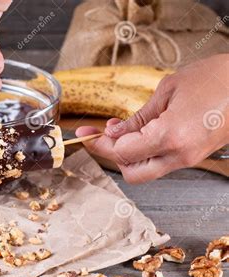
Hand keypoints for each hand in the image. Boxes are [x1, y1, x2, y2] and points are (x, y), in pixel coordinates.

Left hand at [76, 54, 228, 183]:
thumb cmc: (215, 78)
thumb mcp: (167, 92)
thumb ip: (137, 118)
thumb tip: (113, 132)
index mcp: (170, 136)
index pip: (122, 153)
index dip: (99, 145)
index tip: (86, 135)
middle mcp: (180, 155)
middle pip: (132, 174)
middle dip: (113, 157)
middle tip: (104, 136)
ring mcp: (189, 159)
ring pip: (146, 171)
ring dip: (129, 155)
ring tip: (124, 130)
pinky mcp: (194, 157)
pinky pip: (161, 163)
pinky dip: (146, 153)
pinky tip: (142, 133)